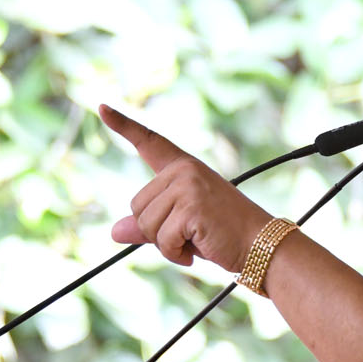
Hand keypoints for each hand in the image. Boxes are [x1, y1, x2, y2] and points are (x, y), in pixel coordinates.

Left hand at [99, 107, 274, 271]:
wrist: (261, 245)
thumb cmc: (222, 234)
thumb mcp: (180, 225)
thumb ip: (148, 225)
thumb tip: (114, 231)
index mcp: (183, 167)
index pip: (149, 142)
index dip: (123, 125)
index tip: (101, 108)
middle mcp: (184, 171)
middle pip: (137, 207)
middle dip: (155, 231)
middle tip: (187, 235)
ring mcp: (188, 186)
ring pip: (145, 225)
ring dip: (165, 244)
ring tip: (194, 241)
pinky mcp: (191, 208)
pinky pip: (162, 239)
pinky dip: (175, 254)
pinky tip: (196, 251)